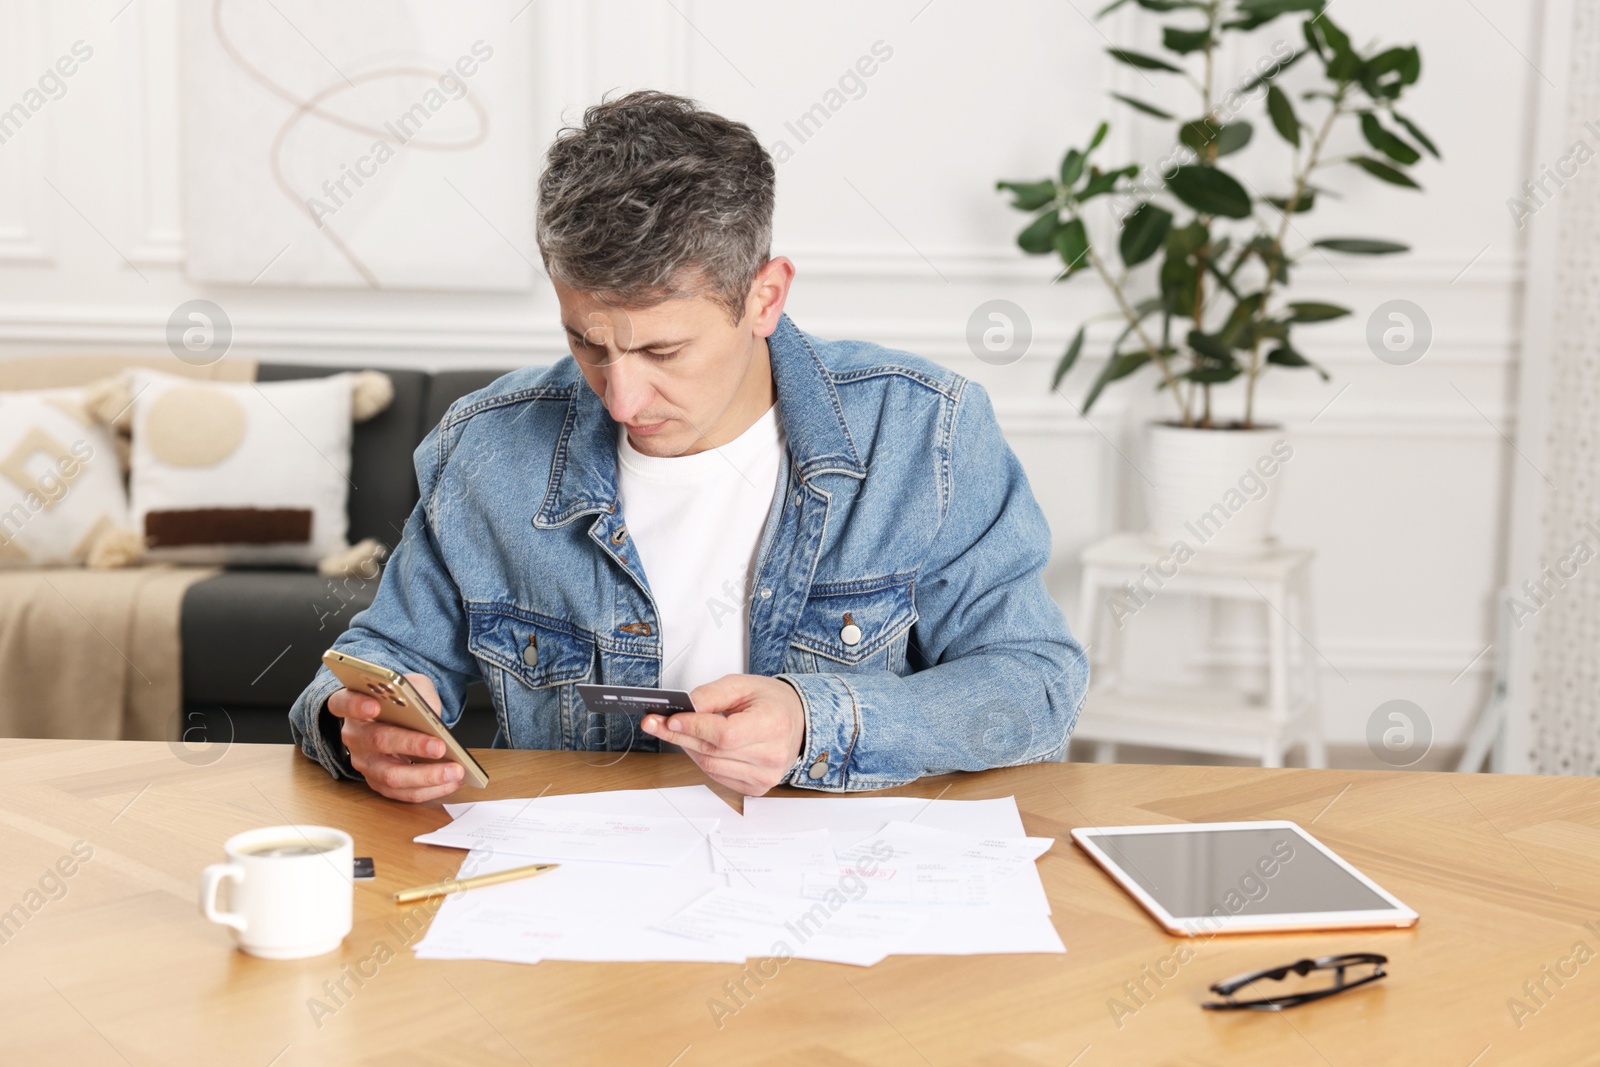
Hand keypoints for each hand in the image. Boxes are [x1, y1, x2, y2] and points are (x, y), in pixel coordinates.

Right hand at [326, 672, 464, 802]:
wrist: (397, 718)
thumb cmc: (401, 701)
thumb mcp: (410, 685)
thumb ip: (418, 693)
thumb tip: (432, 714)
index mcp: (352, 706)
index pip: (343, 703)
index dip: (356, 705)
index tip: (374, 706)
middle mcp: (354, 736)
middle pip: (376, 742)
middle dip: (410, 745)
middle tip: (439, 746)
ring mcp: (364, 763)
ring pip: (390, 775)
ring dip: (426, 775)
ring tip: (455, 770)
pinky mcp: (378, 782)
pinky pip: (402, 792)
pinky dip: (429, 789)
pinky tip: (451, 781)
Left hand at [639, 674, 804, 795]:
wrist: (797, 721)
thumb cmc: (771, 702)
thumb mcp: (742, 685)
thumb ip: (711, 695)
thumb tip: (683, 709)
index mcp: (773, 724)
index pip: (725, 734)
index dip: (694, 728)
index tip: (670, 719)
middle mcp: (772, 755)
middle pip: (712, 752)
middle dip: (679, 736)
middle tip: (655, 723)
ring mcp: (765, 777)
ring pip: (710, 766)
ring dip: (689, 748)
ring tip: (681, 731)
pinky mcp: (756, 788)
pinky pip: (717, 776)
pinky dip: (703, 760)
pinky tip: (703, 745)